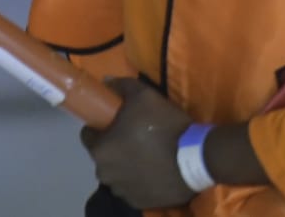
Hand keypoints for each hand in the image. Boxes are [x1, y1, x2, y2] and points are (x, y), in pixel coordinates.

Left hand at [80, 78, 197, 210]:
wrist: (196, 158)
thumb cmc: (164, 125)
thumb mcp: (144, 95)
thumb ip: (121, 86)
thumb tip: (107, 82)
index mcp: (101, 150)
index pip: (88, 135)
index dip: (101, 126)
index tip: (117, 121)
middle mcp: (105, 174)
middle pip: (103, 155)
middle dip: (114, 146)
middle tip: (135, 135)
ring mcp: (122, 191)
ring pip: (117, 173)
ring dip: (125, 164)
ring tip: (148, 154)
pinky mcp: (139, 202)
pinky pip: (132, 187)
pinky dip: (139, 180)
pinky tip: (155, 170)